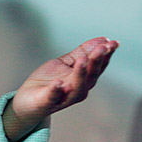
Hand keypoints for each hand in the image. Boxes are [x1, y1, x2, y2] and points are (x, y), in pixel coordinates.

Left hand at [3, 37, 118, 141]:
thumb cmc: (48, 81)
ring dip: (80, 73)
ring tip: (83, 60)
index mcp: (84, 79)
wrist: (27, 101)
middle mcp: (78, 89)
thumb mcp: (65, 62)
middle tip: (103, 47)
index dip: (106, 55)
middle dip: (97, 61)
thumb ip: (82, 52)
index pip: (98, 67)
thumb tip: (102, 39)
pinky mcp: (48, 101)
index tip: (113, 43)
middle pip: (91, 75)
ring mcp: (64, 97)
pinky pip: (53, 96)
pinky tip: (58, 83)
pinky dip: (56, 90)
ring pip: (77, 87)